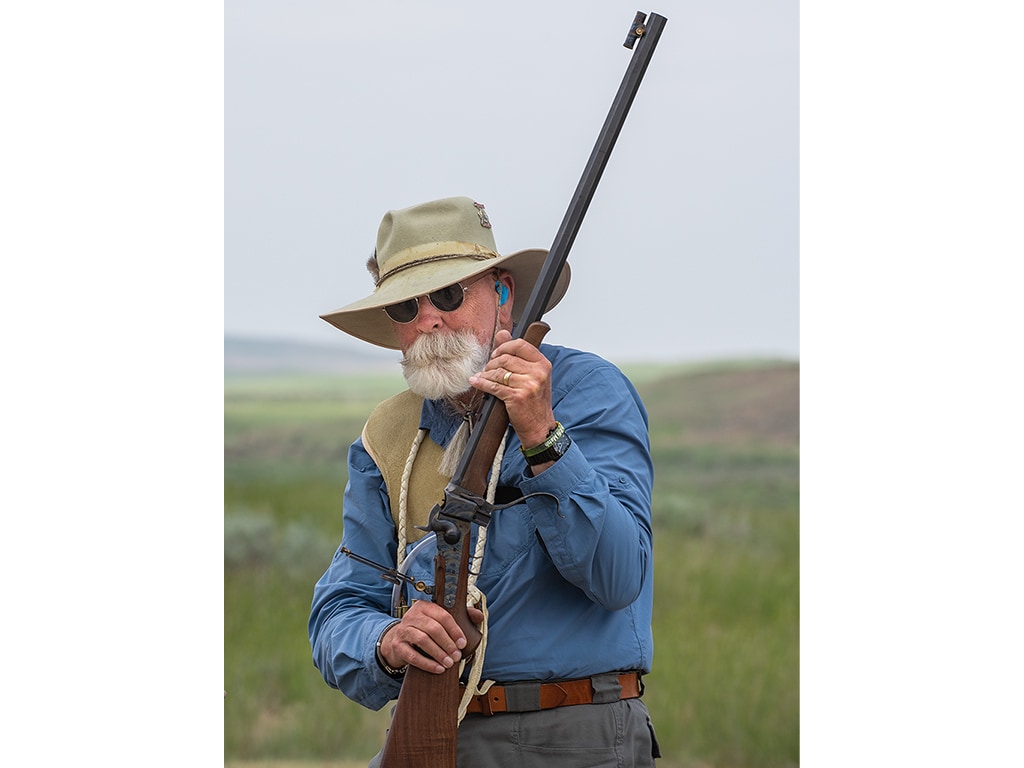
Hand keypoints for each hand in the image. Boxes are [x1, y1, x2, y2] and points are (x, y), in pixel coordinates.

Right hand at [379, 600, 484, 674]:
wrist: (398, 640)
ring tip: (449, 663)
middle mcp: (412, 615)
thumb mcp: (440, 620)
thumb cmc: (424, 630)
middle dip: (447, 644)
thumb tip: (479, 616)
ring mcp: (403, 630)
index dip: (455, 630)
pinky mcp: (397, 646)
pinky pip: (412, 655)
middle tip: (457, 655)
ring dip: (438, 653)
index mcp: (424, 606)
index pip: (442, 615)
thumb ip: (460, 616)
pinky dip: (427, 663)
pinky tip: (438, 668)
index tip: (462, 643)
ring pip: (423, 640)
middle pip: (433, 628)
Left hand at [469, 329, 555, 449]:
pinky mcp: (516, 397)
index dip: (503, 347)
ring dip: (486, 374)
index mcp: (543, 364)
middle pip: (506, 358)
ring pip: (498, 372)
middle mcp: (538, 372)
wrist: (540, 427)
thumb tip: (502, 333)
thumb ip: (517, 354)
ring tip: (482, 377)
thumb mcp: (532, 376)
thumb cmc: (535, 402)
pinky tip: (476, 382)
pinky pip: (493, 386)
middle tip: (487, 369)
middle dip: (492, 363)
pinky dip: (482, 383)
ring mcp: (528, 385)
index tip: (496, 354)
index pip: (519, 345)